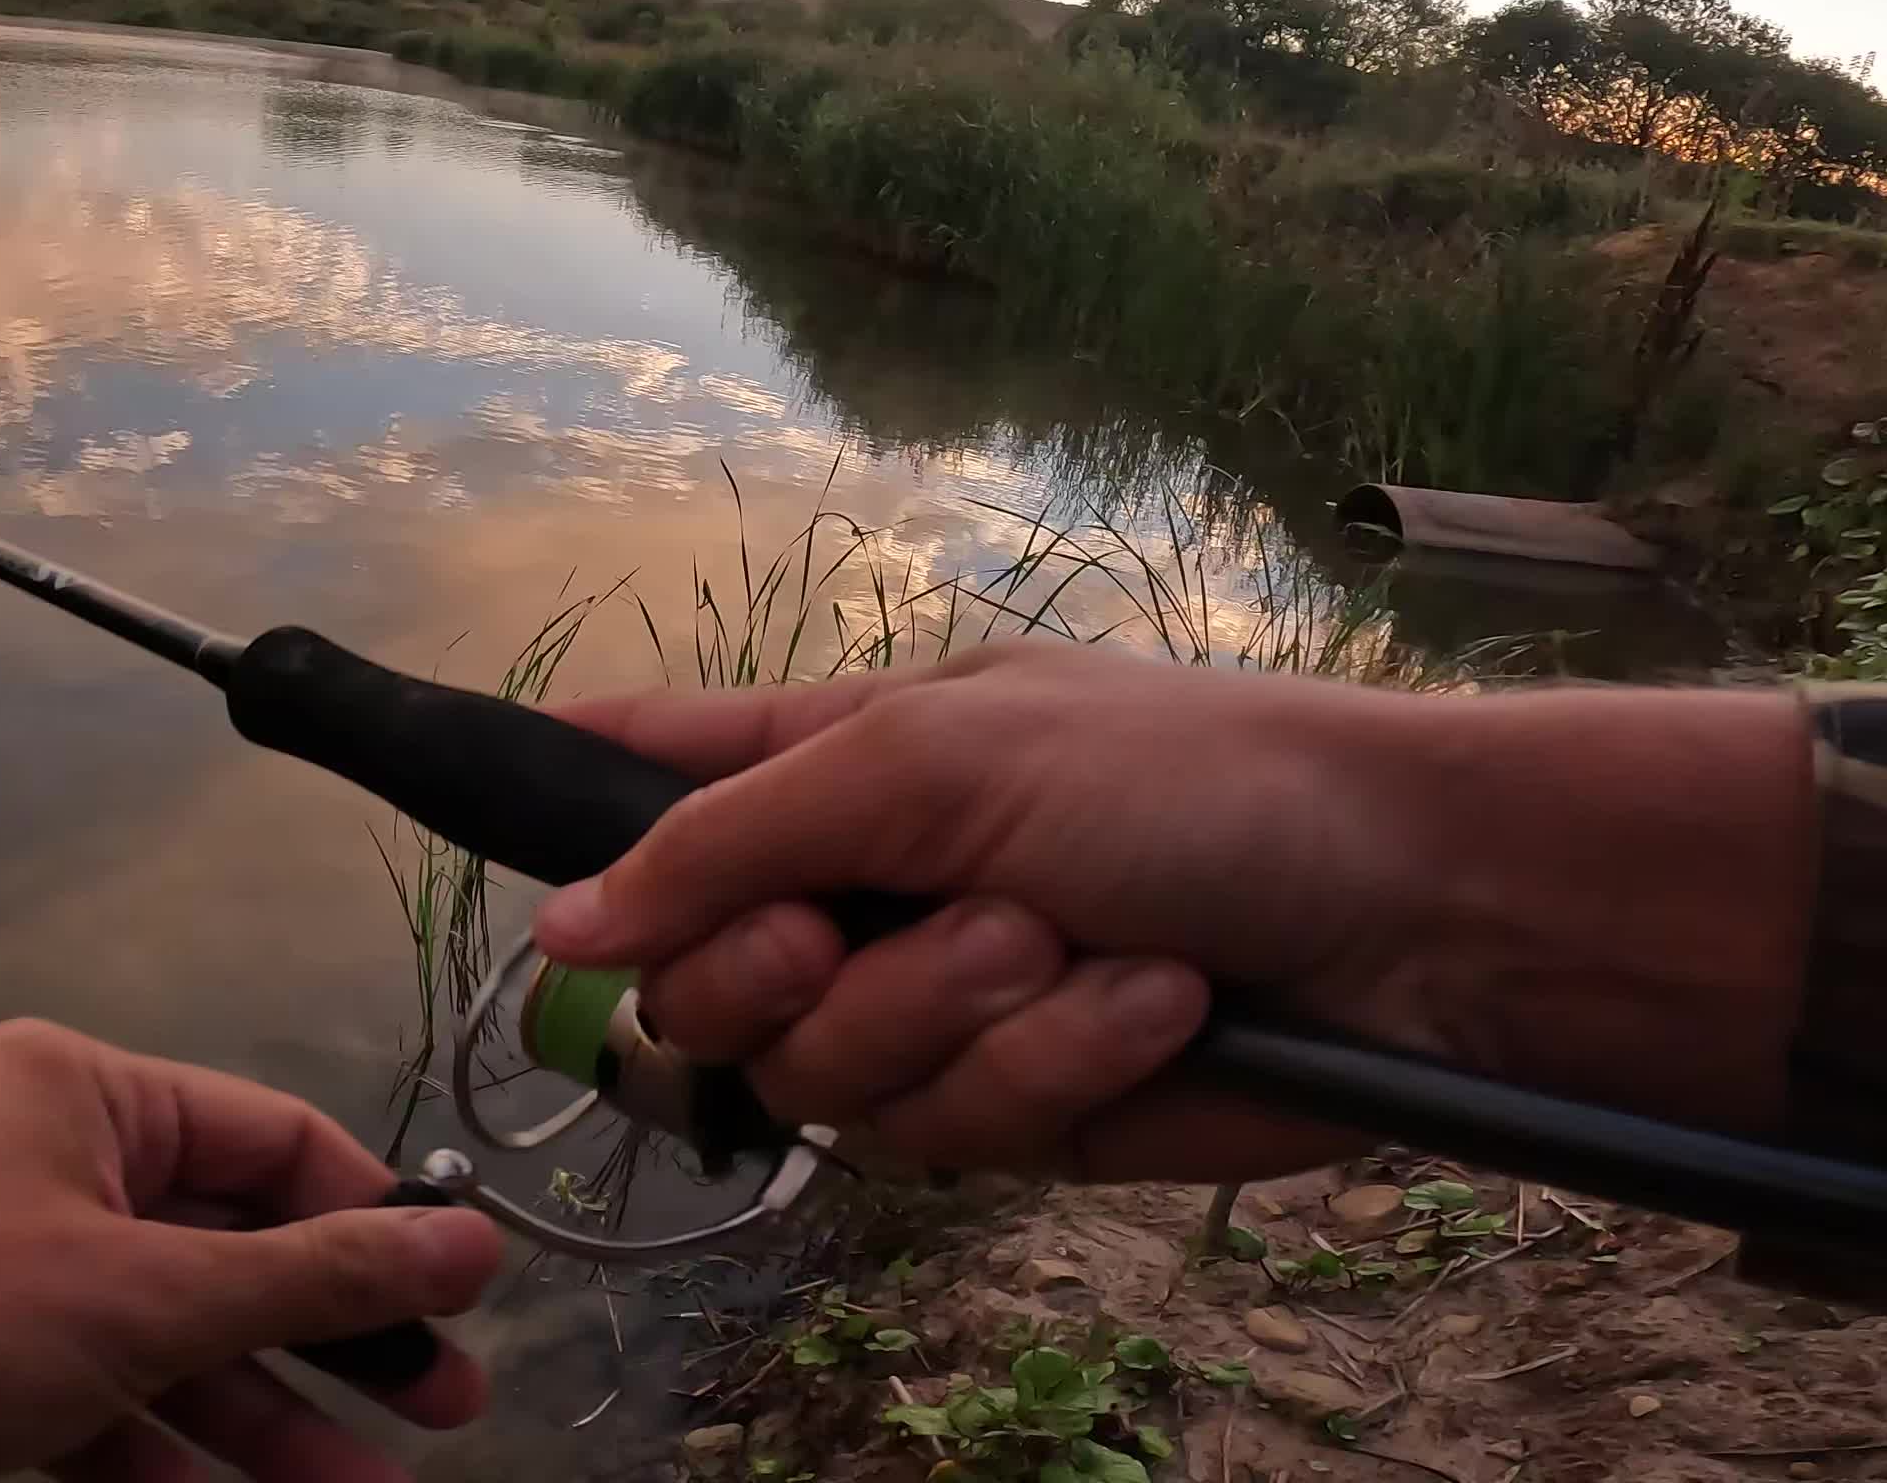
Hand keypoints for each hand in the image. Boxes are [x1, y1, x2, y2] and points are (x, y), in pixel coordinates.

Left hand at [0, 1021, 505, 1482]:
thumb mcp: (127, 1296)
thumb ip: (307, 1279)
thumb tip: (465, 1239)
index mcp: (84, 1097)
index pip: (279, 1146)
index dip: (381, 1229)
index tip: (466, 1318)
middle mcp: (36, 1167)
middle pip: (225, 1256)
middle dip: (332, 1350)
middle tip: (442, 1428)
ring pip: (153, 1353)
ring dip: (253, 1434)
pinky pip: (72, 1415)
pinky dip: (147, 1465)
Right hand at [531, 645, 1812, 1180]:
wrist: (1407, 913)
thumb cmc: (1191, 776)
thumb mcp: (937, 755)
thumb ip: (730, 835)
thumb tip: (565, 930)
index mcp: (834, 760)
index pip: (648, 775)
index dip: (559, 804)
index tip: (479, 827)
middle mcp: (863, 888)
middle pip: (697, 982)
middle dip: (787, 967)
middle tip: (858, 932)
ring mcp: (937, 1007)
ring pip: (822, 1075)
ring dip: (951, 1014)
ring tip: (1070, 946)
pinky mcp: (1020, 1113)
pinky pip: (951, 1131)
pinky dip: (1050, 1070)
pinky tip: (1143, 1010)